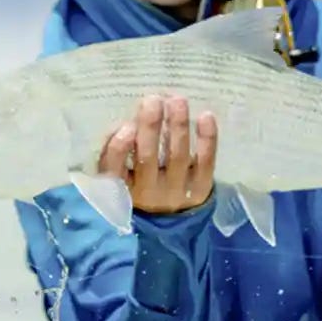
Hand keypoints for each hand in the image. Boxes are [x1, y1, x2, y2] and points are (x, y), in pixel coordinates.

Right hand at [98, 94, 218, 214]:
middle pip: (148, 157)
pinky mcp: (201, 189)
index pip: (115, 168)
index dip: (120, 147)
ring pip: (177, 156)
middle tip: (153, 100)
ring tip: (177, 101)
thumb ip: (116, 149)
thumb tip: (128, 122)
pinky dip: (207, 139)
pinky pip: (205, 162)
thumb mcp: (118, 172)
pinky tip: (205, 116)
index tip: (127, 126)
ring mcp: (177, 191)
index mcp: (122, 187)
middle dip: (150, 126)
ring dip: (178, 125)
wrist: (168, 220)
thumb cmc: (137, 183)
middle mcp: (148, 193)